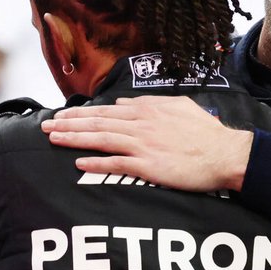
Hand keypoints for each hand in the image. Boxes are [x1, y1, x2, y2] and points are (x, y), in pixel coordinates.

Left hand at [41, 95, 253, 192]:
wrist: (225, 153)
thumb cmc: (206, 132)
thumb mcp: (179, 106)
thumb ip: (151, 103)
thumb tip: (127, 103)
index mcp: (148, 109)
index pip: (107, 110)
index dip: (81, 113)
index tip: (62, 115)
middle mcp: (142, 124)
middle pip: (97, 122)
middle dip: (68, 123)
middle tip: (45, 125)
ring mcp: (144, 145)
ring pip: (101, 139)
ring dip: (74, 138)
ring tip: (53, 138)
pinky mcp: (149, 165)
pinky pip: (117, 163)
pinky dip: (96, 162)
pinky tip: (79, 162)